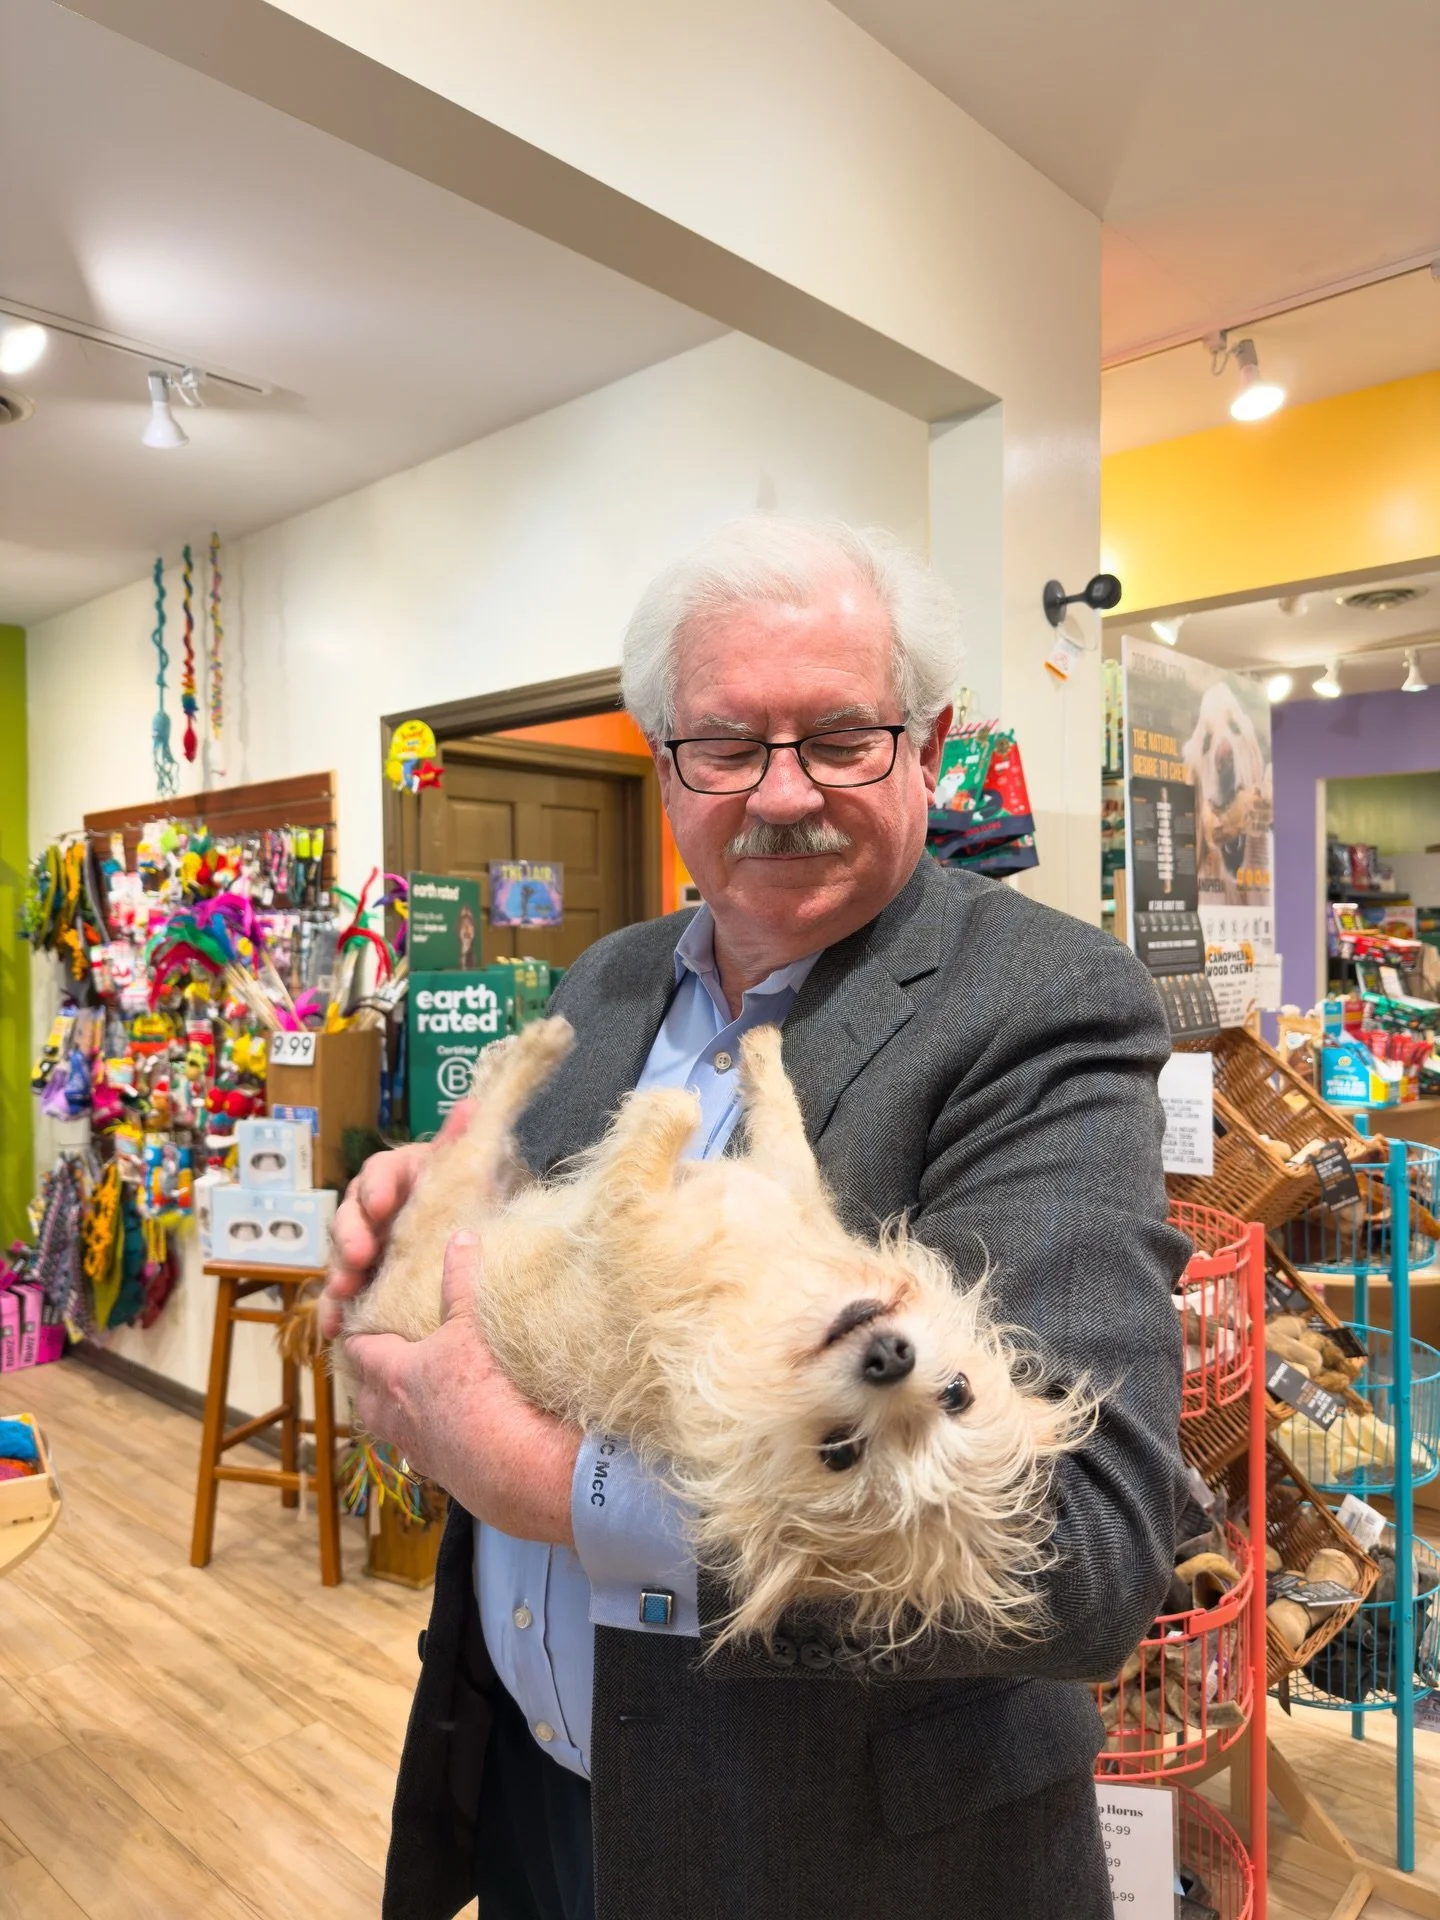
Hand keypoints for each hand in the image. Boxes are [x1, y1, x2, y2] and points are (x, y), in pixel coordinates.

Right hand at [320, 1099, 472, 1338]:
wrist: (479, 1233)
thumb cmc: (472, 1196)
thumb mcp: (471, 1170)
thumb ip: (462, 1143)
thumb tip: (472, 1105)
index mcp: (397, 1175)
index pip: (378, 1173)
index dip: (376, 1188)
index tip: (382, 1204)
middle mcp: (373, 1209)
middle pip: (350, 1216)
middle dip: (350, 1236)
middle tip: (361, 1255)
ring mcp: (366, 1247)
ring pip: (341, 1257)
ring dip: (339, 1274)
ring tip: (344, 1293)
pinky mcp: (364, 1282)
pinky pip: (342, 1297)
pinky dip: (335, 1311)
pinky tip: (334, 1327)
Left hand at [344, 1230, 580, 1545]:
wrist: (513, 1466)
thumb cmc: (483, 1393)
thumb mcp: (471, 1326)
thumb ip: (462, 1281)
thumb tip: (460, 1238)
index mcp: (392, 1375)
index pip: (358, 1350)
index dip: (357, 1333)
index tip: (360, 1320)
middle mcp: (393, 1415)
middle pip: (364, 1394)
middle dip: (369, 1375)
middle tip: (383, 1356)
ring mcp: (414, 1447)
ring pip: (387, 1427)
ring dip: (394, 1409)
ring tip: (414, 1392)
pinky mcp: (440, 1471)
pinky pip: (419, 1450)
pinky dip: (427, 1435)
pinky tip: (450, 1425)